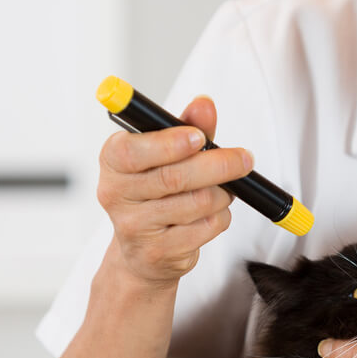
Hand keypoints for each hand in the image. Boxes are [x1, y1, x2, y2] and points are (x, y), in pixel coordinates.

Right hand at [96, 96, 253, 285]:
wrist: (143, 251)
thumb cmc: (156, 192)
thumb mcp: (167, 153)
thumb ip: (187, 126)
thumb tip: (204, 105)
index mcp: (112, 161)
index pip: (132, 151)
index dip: (168, 143)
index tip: (199, 137)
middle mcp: (115, 195)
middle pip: (174, 178)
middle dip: (218, 165)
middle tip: (243, 158)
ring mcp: (135, 227)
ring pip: (197, 203)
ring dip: (222, 193)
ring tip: (223, 189)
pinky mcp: (159, 252)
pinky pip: (205, 227)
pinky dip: (220, 216)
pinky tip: (212, 213)